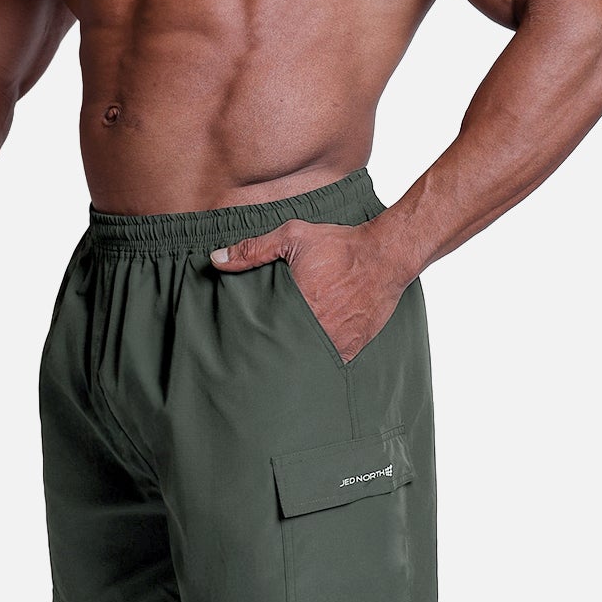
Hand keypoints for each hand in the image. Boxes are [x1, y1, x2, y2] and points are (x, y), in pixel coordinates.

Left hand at [210, 216, 409, 362]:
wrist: (385, 256)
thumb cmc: (340, 245)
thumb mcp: (293, 237)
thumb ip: (253, 250)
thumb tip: (216, 258)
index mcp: (295, 307)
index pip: (263, 335)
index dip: (252, 340)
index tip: (241, 345)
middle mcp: (315, 330)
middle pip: (283, 352)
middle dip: (271, 353)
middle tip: (256, 358)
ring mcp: (334, 344)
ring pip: (305, 362)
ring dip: (295, 359)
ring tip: (280, 364)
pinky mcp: (351, 349)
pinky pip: (328, 364)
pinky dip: (318, 361)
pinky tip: (308, 360)